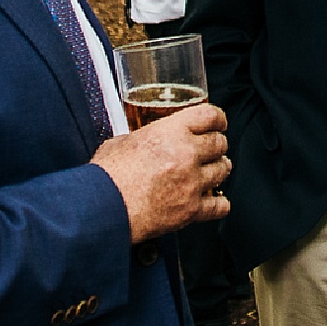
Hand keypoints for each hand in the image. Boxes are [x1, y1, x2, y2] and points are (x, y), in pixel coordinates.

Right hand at [92, 103, 230, 242]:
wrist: (103, 209)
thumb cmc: (107, 176)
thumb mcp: (121, 142)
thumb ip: (141, 139)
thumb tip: (142, 142)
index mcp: (170, 132)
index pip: (209, 116)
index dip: (218, 119)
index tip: (219, 123)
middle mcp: (186, 154)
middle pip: (220, 143)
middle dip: (217, 146)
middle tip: (212, 150)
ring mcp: (192, 182)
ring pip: (223, 170)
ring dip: (219, 169)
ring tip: (213, 171)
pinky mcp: (191, 209)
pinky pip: (220, 205)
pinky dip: (220, 204)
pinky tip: (216, 201)